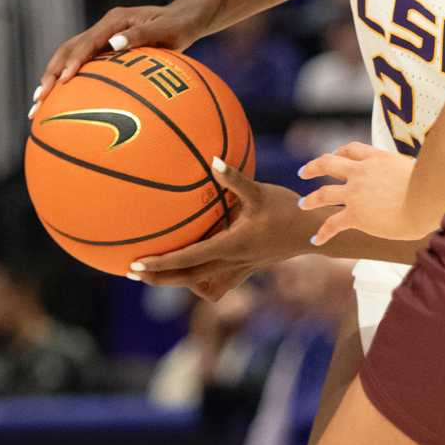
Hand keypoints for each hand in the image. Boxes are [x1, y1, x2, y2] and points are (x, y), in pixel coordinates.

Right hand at [33, 0, 219, 102]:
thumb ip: (142, 35)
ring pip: (69, 57)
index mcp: (115, 20)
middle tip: (38, 100)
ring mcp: (102, 37)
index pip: (86, 42)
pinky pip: (82, 64)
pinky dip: (68, 81)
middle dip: (50, 74)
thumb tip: (115, 44)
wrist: (184, 18)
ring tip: (38, 105)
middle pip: (67, 50)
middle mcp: (104, 27)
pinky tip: (62, 103)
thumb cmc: (179, 26)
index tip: (62, 82)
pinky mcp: (104, 48)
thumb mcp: (167, 30)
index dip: (72, 62)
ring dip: (52, 78)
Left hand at [130, 159, 311, 298]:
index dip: (161, 263)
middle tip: (131, 271)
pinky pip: (218, 282)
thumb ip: (234, 179)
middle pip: (187, 278)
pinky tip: (194, 270)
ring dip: (178, 281)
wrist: (313, 233)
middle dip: (159, 278)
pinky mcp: (246, 269)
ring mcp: (239, 269)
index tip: (136, 264)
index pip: (188, 258)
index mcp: (231, 245)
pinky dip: (202, 281)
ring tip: (157, 273)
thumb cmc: (288, 211)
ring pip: (201, 284)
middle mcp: (232, 262)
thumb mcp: (260, 191)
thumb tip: (212, 161)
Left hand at [297, 143, 420, 245]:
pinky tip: (315, 240)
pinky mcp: (356, 215)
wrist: (426, 201)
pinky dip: (322, 232)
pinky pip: (332, 223)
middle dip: (314, 167)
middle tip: (304, 172)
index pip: (353, 149)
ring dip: (311, 199)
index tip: (336, 154)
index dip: (341, 151)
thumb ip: (412, 172)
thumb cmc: (433, 187)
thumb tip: (429, 176)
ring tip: (302, 204)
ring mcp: (356, 193)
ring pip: (324, 193)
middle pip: (330, 163)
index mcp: (378, 158)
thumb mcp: (421, 169)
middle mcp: (362, 172)